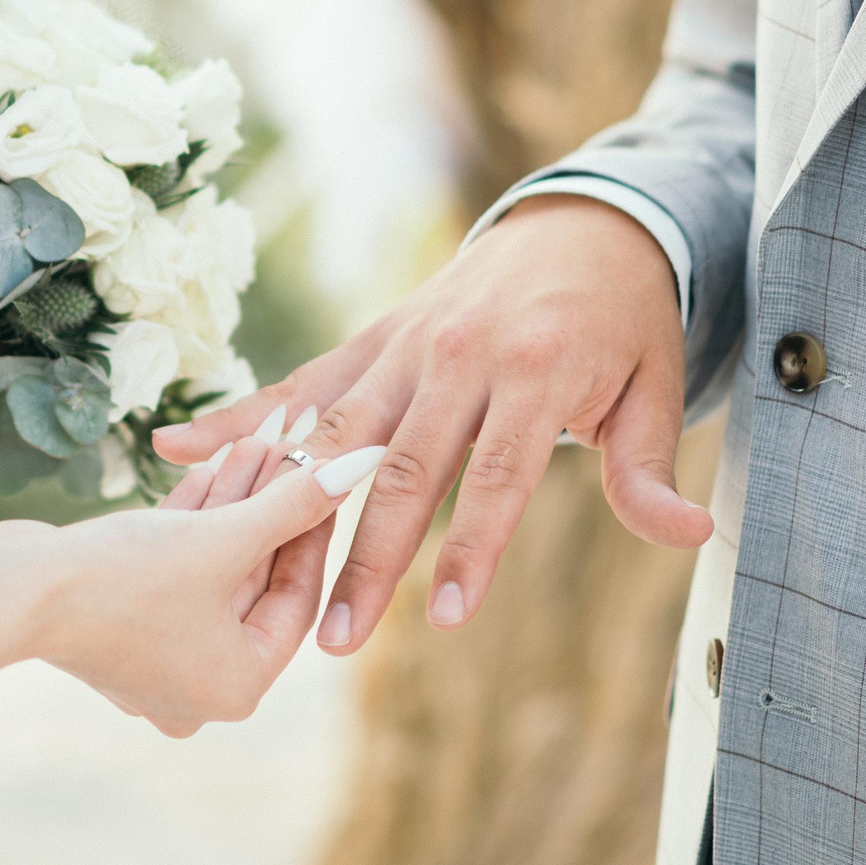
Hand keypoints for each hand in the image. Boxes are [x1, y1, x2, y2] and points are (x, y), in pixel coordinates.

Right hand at [19, 438, 375, 736]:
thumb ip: (297, 503)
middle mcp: (198, 687)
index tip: (330, 470)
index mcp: (237, 687)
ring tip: (254, 437)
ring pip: (212, 570)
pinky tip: (211, 464)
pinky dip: (191, 523)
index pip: (296, 597)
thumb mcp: (225, 538)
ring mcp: (153, 660)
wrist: (12, 592)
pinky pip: (173, 572)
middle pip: (253, 582)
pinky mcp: (116, 628)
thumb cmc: (126, 576)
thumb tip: (362, 467)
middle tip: (293, 443)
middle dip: (269, 507)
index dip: (314, 524)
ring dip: (232, 504)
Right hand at [151, 195, 702, 654]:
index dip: (469, 548)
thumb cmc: (622, 322)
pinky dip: (236, 417)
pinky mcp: (371, 340)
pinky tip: (174, 449)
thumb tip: (691, 533)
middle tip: (337, 640)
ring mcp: (403, 344)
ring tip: (269, 586)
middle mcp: (456, 353)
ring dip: (300, 514)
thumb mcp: (653, 387)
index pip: (495, 474)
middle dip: (367, 559)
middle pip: (401, 469)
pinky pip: (298, 385)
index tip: (444, 620)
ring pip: (338, 437)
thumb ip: (649, 469)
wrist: (581, 224)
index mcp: (532, 368)